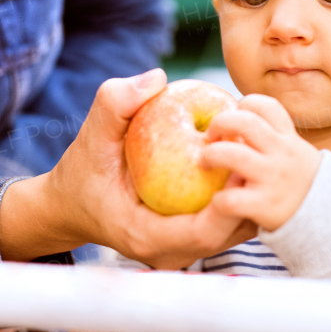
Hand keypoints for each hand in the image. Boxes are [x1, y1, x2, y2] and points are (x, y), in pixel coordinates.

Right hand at [0, 68, 257, 267]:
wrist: (72, 204)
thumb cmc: (83, 171)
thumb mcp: (91, 135)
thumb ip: (115, 104)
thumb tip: (156, 78)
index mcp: (146, 237)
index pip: (205, 231)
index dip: (233, 200)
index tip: (241, 158)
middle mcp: (169, 254)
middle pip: (230, 233)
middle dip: (251, 195)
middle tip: (259, 149)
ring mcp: (182, 251)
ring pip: (235, 229)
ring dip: (250, 194)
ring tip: (255, 152)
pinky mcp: (190, 241)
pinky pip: (226, 222)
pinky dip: (238, 194)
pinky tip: (242, 160)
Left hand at [201, 94, 321, 232]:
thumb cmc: (302, 186)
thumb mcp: (297, 154)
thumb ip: (275, 139)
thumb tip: (244, 122)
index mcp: (288, 138)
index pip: (265, 106)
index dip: (244, 105)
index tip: (235, 117)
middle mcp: (281, 153)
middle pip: (244, 122)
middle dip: (220, 123)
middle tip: (209, 135)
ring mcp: (273, 178)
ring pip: (232, 154)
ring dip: (211, 154)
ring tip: (204, 162)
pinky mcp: (265, 205)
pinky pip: (231, 198)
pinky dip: (219, 199)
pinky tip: (218, 201)